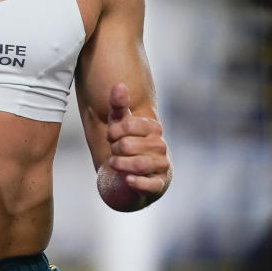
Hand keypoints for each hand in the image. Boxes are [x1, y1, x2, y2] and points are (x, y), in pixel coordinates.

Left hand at [97, 82, 170, 211]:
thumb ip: (119, 106)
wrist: (126, 176)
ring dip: (119, 164)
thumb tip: (120, 85)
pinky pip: (150, 185)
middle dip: (115, 149)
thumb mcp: (118, 125)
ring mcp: (162, 165)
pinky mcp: (159, 185)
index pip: (129, 124)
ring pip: (139, 164)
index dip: (113, 131)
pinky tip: (127, 180)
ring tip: (113, 163)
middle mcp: (161, 145)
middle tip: (113, 151)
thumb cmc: (124, 145)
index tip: (109, 136)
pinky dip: (137, 182)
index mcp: (153, 127)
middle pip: (128, 145)